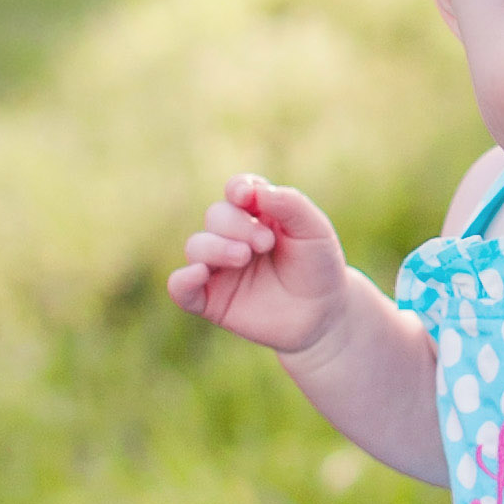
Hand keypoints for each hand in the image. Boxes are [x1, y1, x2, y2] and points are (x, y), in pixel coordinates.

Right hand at [168, 175, 352, 357]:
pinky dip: (182, 279)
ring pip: (196, 246)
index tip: (245, 197)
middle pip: (216, 215)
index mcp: (258, 214)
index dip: (238, 189)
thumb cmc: (318, 266)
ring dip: (216, 247)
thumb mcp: (315, 230)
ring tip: (243, 257)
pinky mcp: (210, 300)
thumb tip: (254, 191)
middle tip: (265, 243)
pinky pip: (180, 287)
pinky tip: (199, 274)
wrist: (323, 315)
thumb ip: (290, 204)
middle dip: (237, 225)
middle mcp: (233, 237)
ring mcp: (219, 268)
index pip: (237, 191)